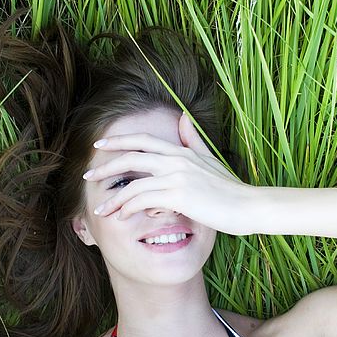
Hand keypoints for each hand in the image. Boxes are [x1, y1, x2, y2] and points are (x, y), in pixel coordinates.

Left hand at [84, 112, 255, 235]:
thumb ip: (193, 140)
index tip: (98, 145)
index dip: (118, 141)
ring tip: (101, 210)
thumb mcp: (210, 159)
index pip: (142, 140)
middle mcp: (175, 160)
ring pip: (132, 184)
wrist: (248, 206)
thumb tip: (183, 118)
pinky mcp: (178, 195)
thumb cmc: (230, 188)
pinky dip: (128, 208)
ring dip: (113, 199)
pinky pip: (142, 200)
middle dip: (105, 167)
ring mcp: (176, 177)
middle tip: (88, 176)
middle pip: (130, 158)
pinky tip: (121, 217)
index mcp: (180, 151)